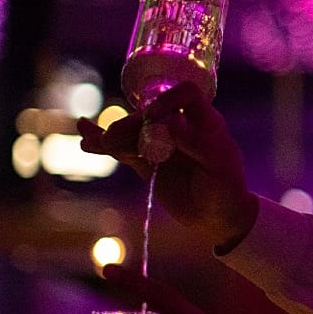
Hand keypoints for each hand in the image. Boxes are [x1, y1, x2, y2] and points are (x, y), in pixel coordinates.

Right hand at [77, 81, 258, 251]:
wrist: (218, 219)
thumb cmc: (227, 190)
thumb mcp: (218, 166)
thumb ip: (196, 143)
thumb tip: (170, 120)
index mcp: (205, 122)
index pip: (187, 94)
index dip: (169, 99)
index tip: (154, 115)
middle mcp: (181, 128)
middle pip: (150, 115)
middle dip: (131, 124)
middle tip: (114, 140)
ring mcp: (162, 145)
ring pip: (133, 132)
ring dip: (112, 135)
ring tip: (93, 143)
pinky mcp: (147, 163)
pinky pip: (123, 150)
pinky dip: (104, 145)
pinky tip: (85, 138)